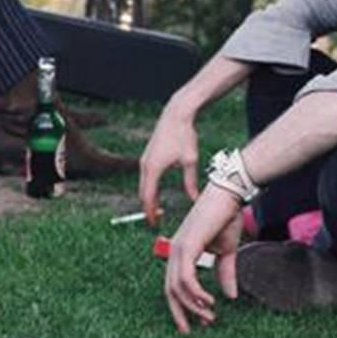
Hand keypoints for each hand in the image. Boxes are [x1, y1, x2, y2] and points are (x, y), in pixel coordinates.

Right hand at [138, 102, 200, 223]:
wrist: (176, 114)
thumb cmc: (184, 136)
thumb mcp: (190, 161)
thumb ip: (190, 182)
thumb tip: (194, 199)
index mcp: (153, 169)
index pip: (148, 197)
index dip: (150, 212)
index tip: (154, 223)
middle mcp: (145, 165)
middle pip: (143, 193)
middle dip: (148, 207)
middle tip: (155, 220)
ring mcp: (144, 159)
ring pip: (143, 185)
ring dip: (148, 197)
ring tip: (156, 210)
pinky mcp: (148, 155)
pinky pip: (145, 176)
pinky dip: (148, 187)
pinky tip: (156, 192)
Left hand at [164, 187, 243, 333]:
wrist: (229, 195)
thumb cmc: (226, 218)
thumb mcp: (226, 251)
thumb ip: (225, 272)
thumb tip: (230, 296)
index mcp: (180, 252)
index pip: (174, 285)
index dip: (184, 305)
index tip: (198, 321)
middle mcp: (174, 251)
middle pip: (170, 290)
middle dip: (181, 313)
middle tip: (193, 330)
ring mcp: (178, 249)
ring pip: (177, 288)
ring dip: (193, 306)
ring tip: (209, 317)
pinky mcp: (186, 247)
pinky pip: (185, 278)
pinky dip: (195, 294)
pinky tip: (208, 302)